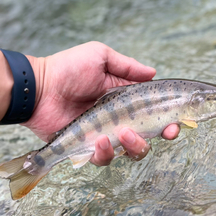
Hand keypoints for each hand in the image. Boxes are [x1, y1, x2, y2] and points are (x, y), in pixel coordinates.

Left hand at [24, 41, 179, 164]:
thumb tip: (153, 72)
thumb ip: (127, 66)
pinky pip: (104, 159)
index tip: (176, 123)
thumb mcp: (100, 57)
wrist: (39, 87)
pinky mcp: (87, 149)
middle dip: (160, 137)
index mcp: (124, 100)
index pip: (152, 113)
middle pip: (148, 137)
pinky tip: (100, 140)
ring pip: (130, 152)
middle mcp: (118, 120)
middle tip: (163, 133)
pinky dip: (105, 153)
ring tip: (123, 133)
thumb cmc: (67, 69)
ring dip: (134, 145)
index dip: (168, 120)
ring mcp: (103, 136)